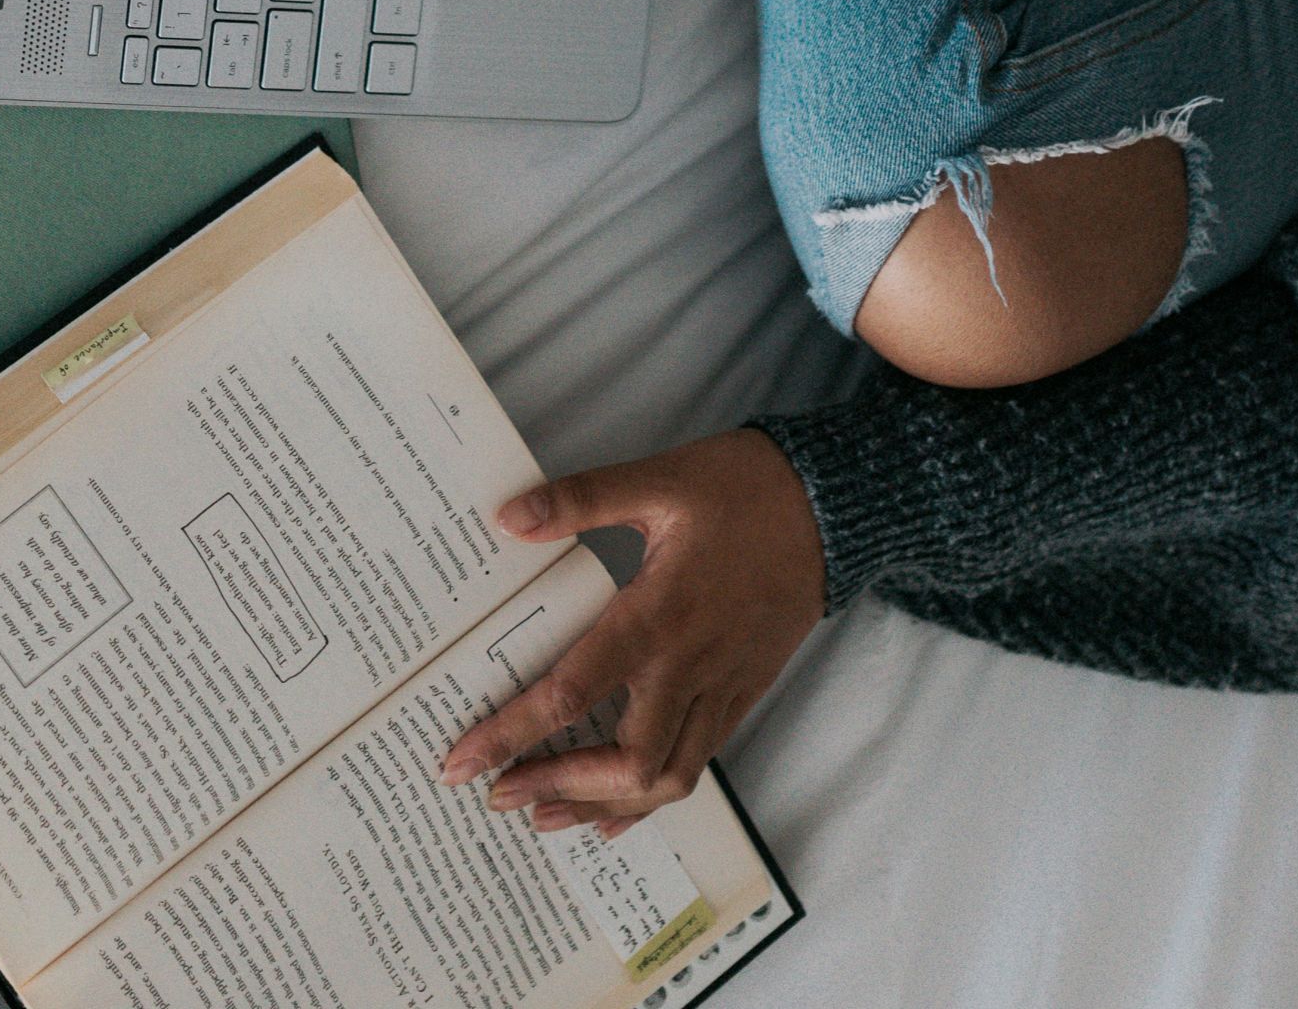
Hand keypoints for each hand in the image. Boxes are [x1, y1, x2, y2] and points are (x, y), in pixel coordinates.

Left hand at [437, 428, 825, 837]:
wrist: (834, 507)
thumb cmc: (745, 491)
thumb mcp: (657, 481)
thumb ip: (579, 500)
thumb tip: (507, 516)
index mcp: (656, 617)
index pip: (571, 693)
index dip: (511, 733)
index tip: (463, 762)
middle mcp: (688, 667)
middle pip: (624, 763)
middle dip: (556, 787)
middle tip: (498, 795)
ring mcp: (721, 687)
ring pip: (666, 778)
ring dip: (601, 805)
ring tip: (546, 816)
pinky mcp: (742, 693)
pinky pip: (697, 763)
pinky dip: (650, 795)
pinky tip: (616, 809)